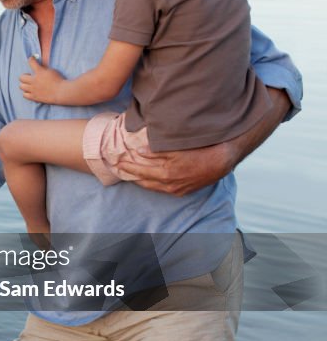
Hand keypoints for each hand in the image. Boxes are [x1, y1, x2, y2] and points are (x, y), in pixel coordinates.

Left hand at [19, 56, 67, 103]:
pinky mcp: (34, 97)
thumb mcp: (51, 71)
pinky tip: (31, 91)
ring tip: (30, 85)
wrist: (61, 92)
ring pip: (21, 86)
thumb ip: (43, 68)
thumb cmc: (59, 80)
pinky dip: (26, 93)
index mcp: (39, 72)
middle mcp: (34, 80)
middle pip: (21, 77)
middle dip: (25, 76)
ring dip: (24, 84)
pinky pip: (24, 95)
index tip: (32, 59)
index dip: (31, 59)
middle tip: (30, 77)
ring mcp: (33, 89)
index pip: (31, 62)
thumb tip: (38, 66)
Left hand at [115, 141, 239, 196]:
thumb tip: (139, 152)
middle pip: (144, 182)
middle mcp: (170, 185)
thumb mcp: (176, 148)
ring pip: (153, 187)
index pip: (140, 172)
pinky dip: (153, 184)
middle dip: (131, 176)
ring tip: (131, 175)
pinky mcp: (183, 191)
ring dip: (141, 181)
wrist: (222, 160)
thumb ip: (156, 151)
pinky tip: (150, 179)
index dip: (128, 167)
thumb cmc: (199, 150)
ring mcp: (177, 190)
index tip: (118, 162)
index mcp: (166, 174)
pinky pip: (162, 189)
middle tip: (120, 169)